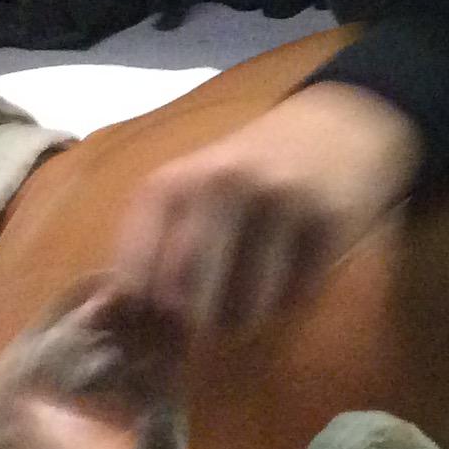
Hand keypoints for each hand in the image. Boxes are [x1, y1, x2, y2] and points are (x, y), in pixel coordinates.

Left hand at [104, 79, 420, 339]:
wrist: (340, 125)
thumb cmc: (250, 168)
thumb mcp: (189, 189)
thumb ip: (149, 244)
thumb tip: (108, 317)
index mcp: (172, 184)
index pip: (135, 282)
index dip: (146, 316)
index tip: (162, 321)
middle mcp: (219, 189)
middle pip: (188, 305)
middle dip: (199, 323)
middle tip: (213, 313)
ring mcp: (277, 204)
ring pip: (244, 311)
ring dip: (249, 316)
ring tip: (257, 285)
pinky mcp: (326, 222)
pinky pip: (295, 298)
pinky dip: (291, 297)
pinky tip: (295, 264)